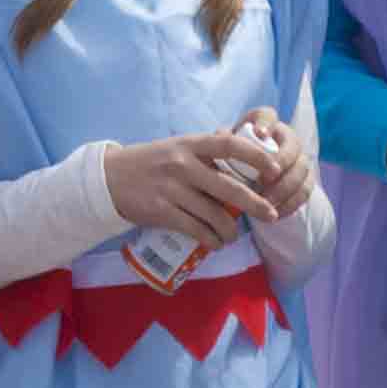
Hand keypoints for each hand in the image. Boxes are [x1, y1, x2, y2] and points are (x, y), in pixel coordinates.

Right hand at [108, 123, 300, 249]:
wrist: (111, 178)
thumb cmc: (152, 162)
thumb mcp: (178, 147)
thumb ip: (207, 149)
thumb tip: (244, 148)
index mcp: (190, 144)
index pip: (229, 145)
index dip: (256, 156)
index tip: (275, 169)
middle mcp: (183, 164)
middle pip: (228, 187)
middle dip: (254, 204)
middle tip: (271, 215)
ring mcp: (171, 189)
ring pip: (213, 214)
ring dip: (229, 230)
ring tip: (234, 236)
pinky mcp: (161, 211)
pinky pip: (195, 229)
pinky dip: (210, 239)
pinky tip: (215, 243)